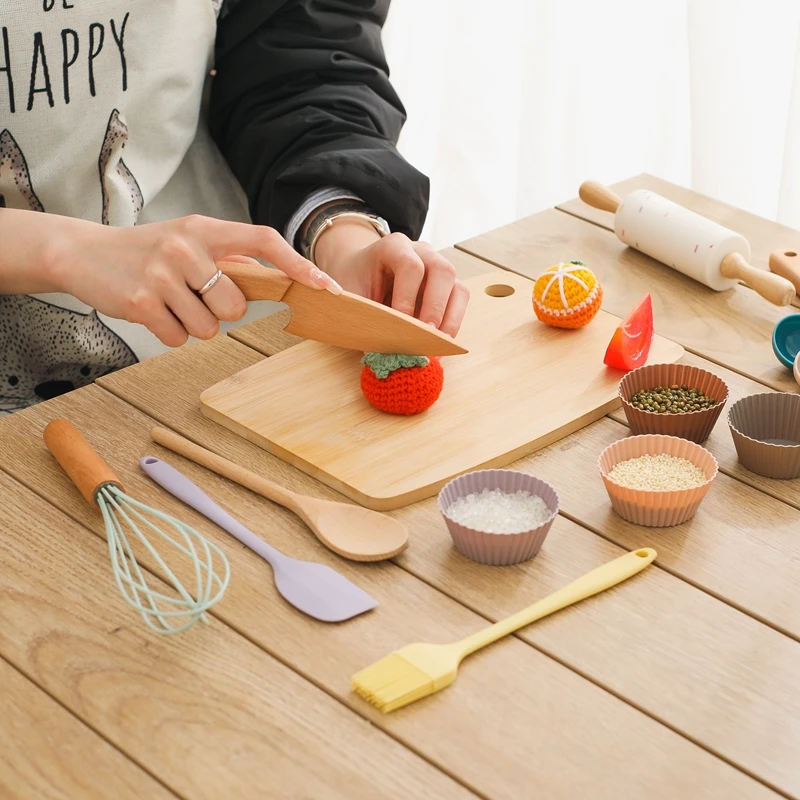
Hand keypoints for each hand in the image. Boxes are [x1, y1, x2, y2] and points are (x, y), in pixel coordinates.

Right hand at [44, 213, 341, 346]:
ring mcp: (162, 274)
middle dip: (220, 312)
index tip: (326, 287)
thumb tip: (275, 279)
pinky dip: (169, 332)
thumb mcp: (189, 241)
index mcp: (205, 228)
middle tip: (191, 295)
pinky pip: (178, 339)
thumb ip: (229, 257)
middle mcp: (186, 247)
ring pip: (209, 328)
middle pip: (236, 306)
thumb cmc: (148, 251)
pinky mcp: (141, 301)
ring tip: (169, 301)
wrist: (84, 253)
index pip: (264, 241)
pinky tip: (152, 311)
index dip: (298, 265)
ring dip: (192, 324)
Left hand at [312, 218, 469, 337]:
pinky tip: (438, 342)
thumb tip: (380, 354)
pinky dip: (452, 323)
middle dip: (436, 307)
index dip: (407, 297)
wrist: (359, 270)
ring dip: (450, 319)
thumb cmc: (354, 281)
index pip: (410, 266)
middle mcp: (421, 252)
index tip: (400, 324)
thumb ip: (364, 317)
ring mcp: (438, 267)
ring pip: (458, 288)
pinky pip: (459, 302)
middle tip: (426, 336)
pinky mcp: (446, 286)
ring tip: (437, 345)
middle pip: (442, 271)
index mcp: (393, 247)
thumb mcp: (351, 295)